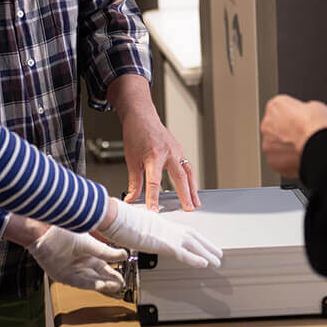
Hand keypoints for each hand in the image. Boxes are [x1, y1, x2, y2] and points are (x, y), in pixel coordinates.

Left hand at [26, 226, 127, 294]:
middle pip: (98, 276)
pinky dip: (89, 284)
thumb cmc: (63, 232)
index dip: (113, 274)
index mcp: (89, 253)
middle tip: (120, 285)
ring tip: (113, 286)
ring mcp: (72, 270)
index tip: (122, 279)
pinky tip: (100, 284)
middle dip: (110, 281)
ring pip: (90, 280)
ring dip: (102, 284)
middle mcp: (81, 263)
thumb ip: (105, 251)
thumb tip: (123, 255)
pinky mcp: (62, 276)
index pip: (104, 267)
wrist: (44, 233)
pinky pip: (78, 282)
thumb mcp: (89, 243)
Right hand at [98, 198, 221, 268]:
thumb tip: (141, 233)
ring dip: (207, 253)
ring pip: (194, 245)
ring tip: (217, 261)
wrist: (116, 216)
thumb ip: (144, 230)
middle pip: (193, 237)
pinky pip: (184, 254)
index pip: (184, 231)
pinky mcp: (164, 244)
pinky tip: (205, 264)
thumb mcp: (136, 224)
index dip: (196, 239)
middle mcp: (168, 227)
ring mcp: (168, 235)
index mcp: (162, 223)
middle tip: (218, 253)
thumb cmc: (121, 219)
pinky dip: (196, 259)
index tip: (203, 243)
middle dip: (207, 245)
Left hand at [109, 74, 200, 211]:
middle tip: (188, 209)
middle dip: (185, 195)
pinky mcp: (179, 150)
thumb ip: (134, 182)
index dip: (153, 198)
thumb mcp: (131, 160)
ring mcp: (176, 150)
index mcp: (153, 155)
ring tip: (195, 203)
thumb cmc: (136, 134)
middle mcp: (168, 153)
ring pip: (188, 172)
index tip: (154, 210)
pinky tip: (191, 188)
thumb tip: (131, 198)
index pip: (154, 182)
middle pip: (179, 177)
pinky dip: (191, 178)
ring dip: (193, 188)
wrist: (142, 116)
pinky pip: (187, 166)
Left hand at [260, 94, 326, 177]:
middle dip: (286, 131)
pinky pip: (278, 159)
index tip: (302, 120)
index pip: (281, 109)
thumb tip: (307, 114)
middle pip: (275, 127)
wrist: (317, 146)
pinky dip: (286, 159)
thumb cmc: (316, 125)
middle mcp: (266, 123)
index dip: (294, 115)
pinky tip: (298, 157)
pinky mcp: (271, 159)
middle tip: (301, 135)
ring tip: (301, 147)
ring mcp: (267, 143)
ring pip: (275, 144)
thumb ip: (304, 109)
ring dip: (285, 146)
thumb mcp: (315, 106)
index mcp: (275, 106)